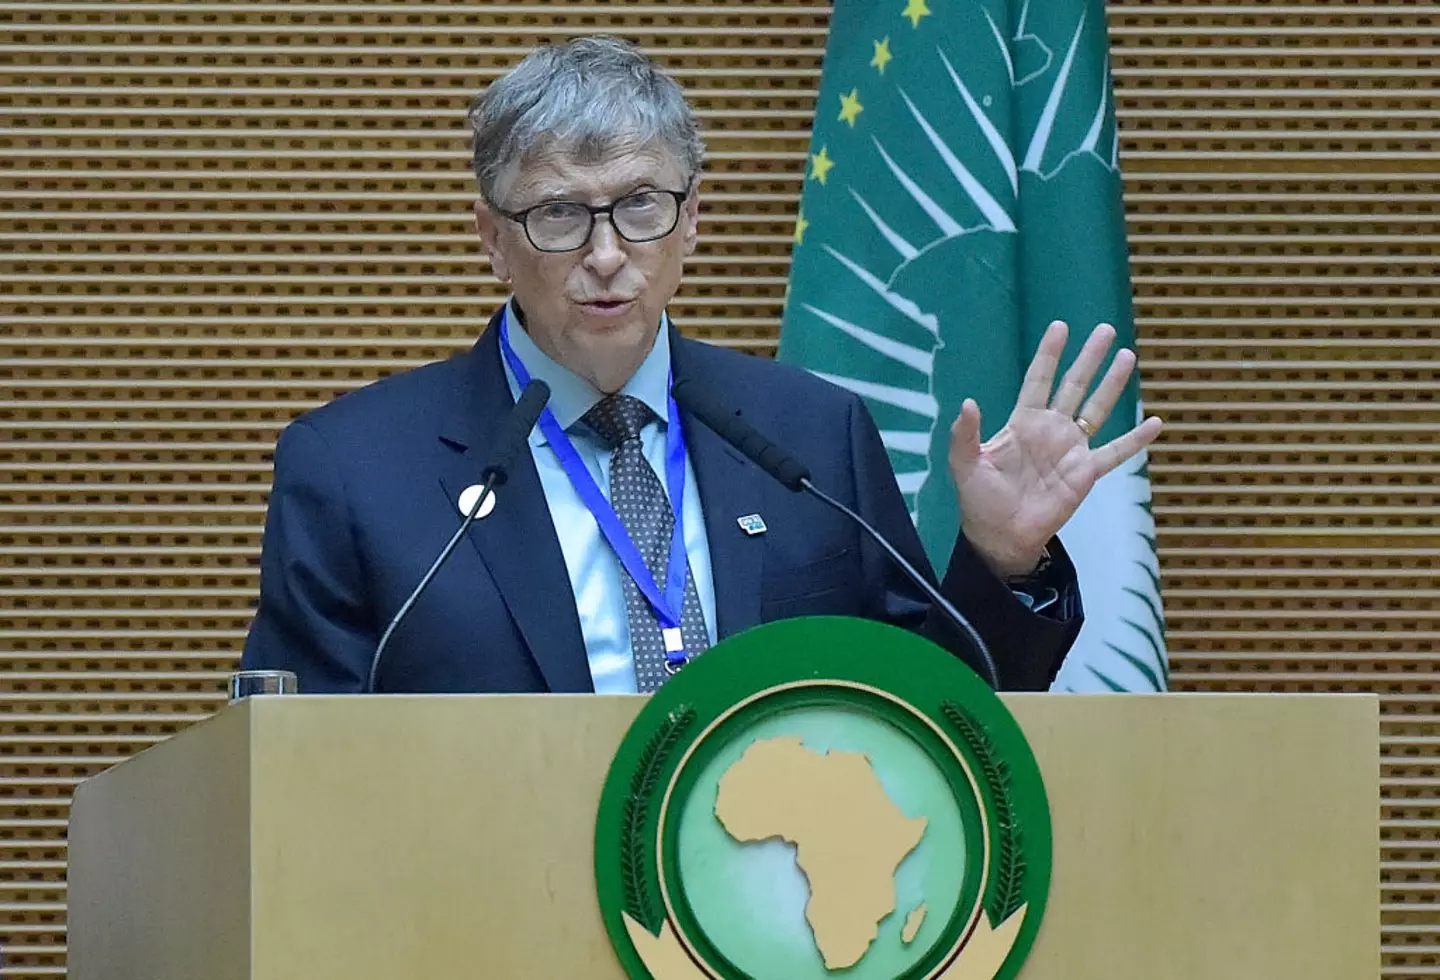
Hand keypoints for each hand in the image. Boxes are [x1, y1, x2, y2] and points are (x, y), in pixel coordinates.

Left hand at [948, 320, 1163, 578]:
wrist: (1000, 537)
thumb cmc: (980, 500)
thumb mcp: (964, 465)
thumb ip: (965, 434)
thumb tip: (967, 403)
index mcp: (1022, 423)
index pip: (1038, 381)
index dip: (1049, 355)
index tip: (1061, 327)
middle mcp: (1051, 429)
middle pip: (1074, 386)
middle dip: (1089, 358)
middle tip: (1106, 330)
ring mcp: (1071, 449)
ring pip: (1097, 409)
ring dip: (1113, 384)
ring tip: (1128, 356)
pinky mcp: (1086, 473)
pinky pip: (1115, 452)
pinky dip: (1135, 439)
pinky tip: (1155, 423)